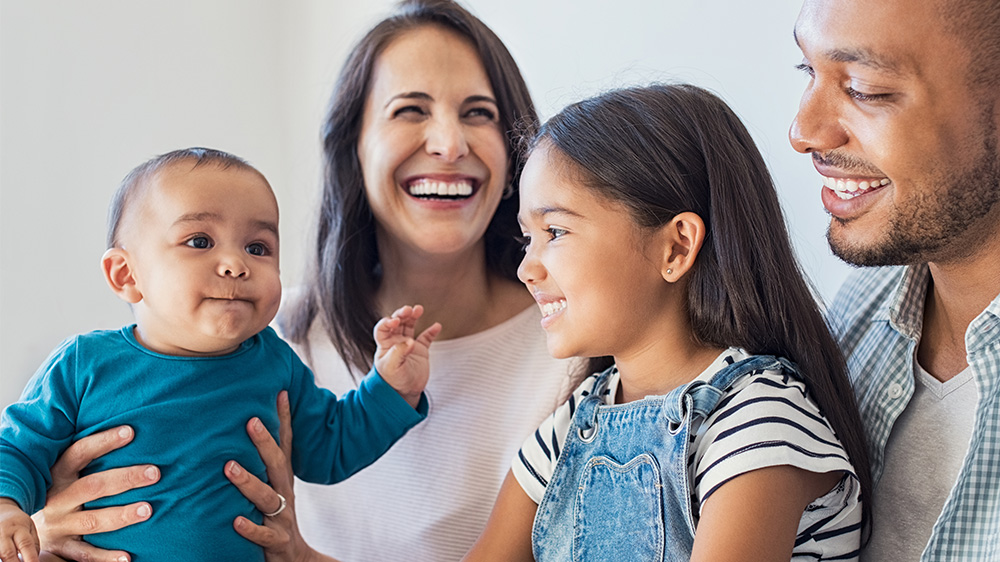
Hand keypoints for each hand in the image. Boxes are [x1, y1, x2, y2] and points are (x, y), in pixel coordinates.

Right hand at [0, 497, 39, 561]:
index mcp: (18, 528)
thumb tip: (34, 561)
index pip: (25, 544)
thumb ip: (33, 544)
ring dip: (5, 561)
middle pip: (8, 552)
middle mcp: (3, 533)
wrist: (2, 512)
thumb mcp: (30, 528)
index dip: (30, 558)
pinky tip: (4, 561)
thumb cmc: (19, 524)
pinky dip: (0, 559)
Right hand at [32, 425, 157, 561]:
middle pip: (92, 487)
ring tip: (148, 509)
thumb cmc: (59, 493)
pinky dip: (107, 557)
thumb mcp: (65, 475)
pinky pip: (86, 554)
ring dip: (121, 515)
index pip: (79, 453)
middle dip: (125, 478)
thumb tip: (131, 431)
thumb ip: (89, 459)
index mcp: (57, 476)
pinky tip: (128, 556)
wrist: (23, 530)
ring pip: (93, 520)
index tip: (131, 432)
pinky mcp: (62, 549)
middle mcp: (57, 500)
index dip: (103, 441)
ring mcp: (59, 525)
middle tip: (154, 473)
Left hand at [227, 392, 336, 561]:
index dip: (284, 420)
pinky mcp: (276, 542)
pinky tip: (235, 519)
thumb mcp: (273, 490)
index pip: (285, 445)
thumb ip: (262, 466)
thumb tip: (243, 433)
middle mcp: (285, 495)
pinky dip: (249, 527)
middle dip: (265, 442)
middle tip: (250, 421)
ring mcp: (281, 519)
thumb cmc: (276, 519)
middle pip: (278, 465)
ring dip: (248, 481)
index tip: (279, 392)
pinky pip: (261, 535)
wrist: (295, 559)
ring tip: (229, 467)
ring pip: (267, 498)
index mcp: (283, 481)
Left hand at [373, 304, 441, 407]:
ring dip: (413, 317)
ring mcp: (409, 345)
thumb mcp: (392, 368)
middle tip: (409, 310)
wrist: (405, 393)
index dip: (387, 322)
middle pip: (397, 323)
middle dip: (402, 314)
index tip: (395, 321)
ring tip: (418, 309)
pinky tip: (436, 326)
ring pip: (410, 326)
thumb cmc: (393, 381)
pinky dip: (432, 331)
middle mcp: (395, 342)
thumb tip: (410, 341)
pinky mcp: (421, 350)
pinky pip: (426, 337)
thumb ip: (399, 353)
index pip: (382, 328)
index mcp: (384, 345)